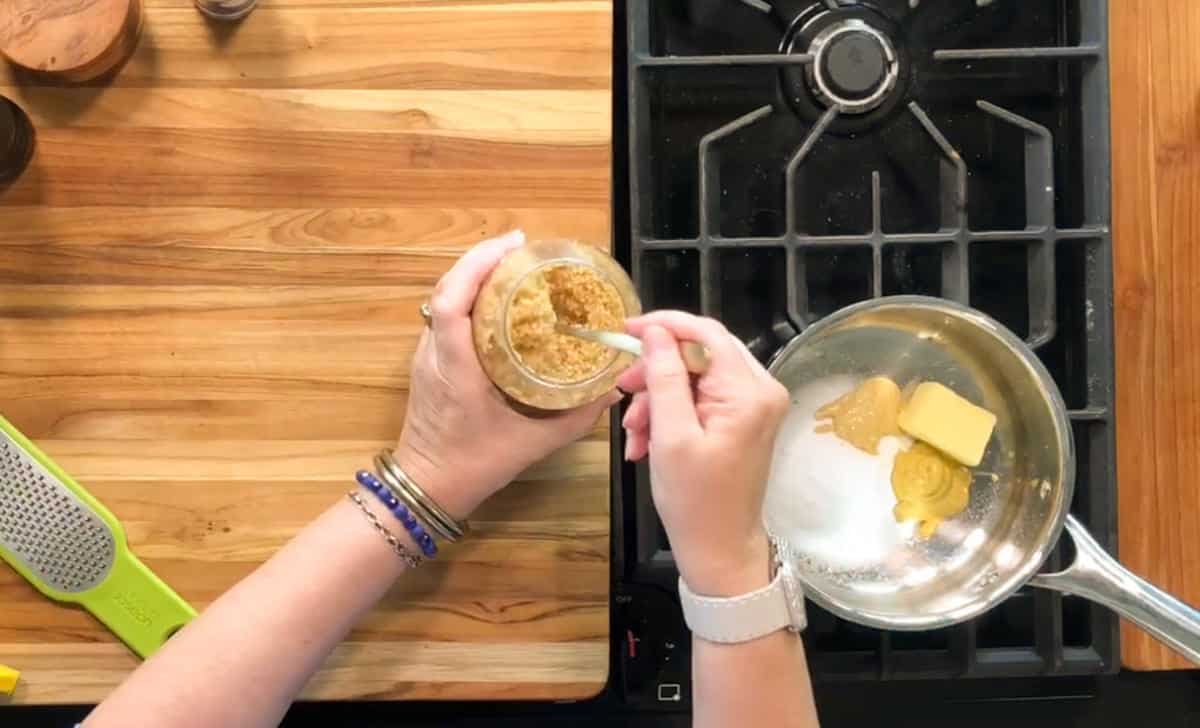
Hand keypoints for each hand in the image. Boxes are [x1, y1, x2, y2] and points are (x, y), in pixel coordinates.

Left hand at [395, 230, 619, 519]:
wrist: (426, 486)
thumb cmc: (475, 465)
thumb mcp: (533, 444)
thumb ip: (575, 416)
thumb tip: (612, 388)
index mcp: (455, 368)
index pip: (452, 302)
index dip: (477, 265)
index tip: (514, 246)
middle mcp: (434, 353)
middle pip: (447, 288)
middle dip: (482, 259)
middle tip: (524, 248)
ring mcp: (425, 355)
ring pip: (443, 298)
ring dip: (473, 274)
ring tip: (514, 264)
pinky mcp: (427, 360)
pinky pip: (445, 314)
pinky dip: (469, 295)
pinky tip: (498, 297)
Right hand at [617, 312, 789, 595]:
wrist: (720, 550)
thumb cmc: (695, 500)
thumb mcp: (670, 436)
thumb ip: (664, 378)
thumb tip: (656, 333)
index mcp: (749, 392)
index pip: (706, 334)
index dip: (664, 326)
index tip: (625, 331)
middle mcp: (761, 390)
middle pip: (699, 354)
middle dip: (656, 373)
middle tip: (623, 393)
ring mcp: (755, 406)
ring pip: (695, 378)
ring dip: (658, 400)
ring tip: (633, 435)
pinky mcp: (744, 420)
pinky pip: (701, 400)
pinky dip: (671, 415)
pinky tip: (646, 443)